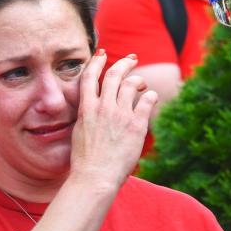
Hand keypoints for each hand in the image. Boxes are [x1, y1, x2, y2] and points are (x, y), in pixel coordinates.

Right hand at [69, 49, 157, 187]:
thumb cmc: (85, 161)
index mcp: (86, 109)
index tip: (103, 54)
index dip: (97, 62)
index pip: (90, 76)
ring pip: (131, 84)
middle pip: (114, 74)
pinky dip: (150, 96)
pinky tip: (151, 97)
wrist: (95, 177)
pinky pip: (147, 101)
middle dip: (124, 63)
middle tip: (132, 59)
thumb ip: (87, 116)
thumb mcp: (79, 132)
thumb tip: (94, 108)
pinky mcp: (136, 125)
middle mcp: (103, 108)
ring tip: (141, 84)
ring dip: (138, 80)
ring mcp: (120, 115)